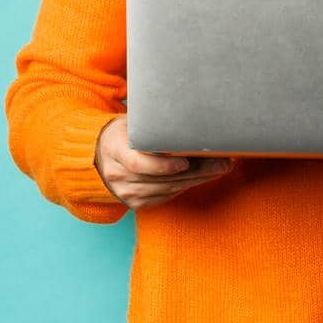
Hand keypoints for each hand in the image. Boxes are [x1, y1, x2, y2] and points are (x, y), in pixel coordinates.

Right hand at [93, 115, 235, 209]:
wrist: (99, 156)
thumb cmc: (123, 133)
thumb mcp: (131, 123)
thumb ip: (152, 125)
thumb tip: (192, 119)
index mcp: (114, 149)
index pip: (139, 163)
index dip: (164, 165)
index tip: (187, 160)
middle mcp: (117, 174)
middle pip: (161, 178)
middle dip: (197, 171)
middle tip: (223, 162)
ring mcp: (125, 192)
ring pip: (168, 189)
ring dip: (198, 180)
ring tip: (220, 168)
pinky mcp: (135, 203)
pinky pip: (166, 196)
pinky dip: (186, 187)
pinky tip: (203, 177)